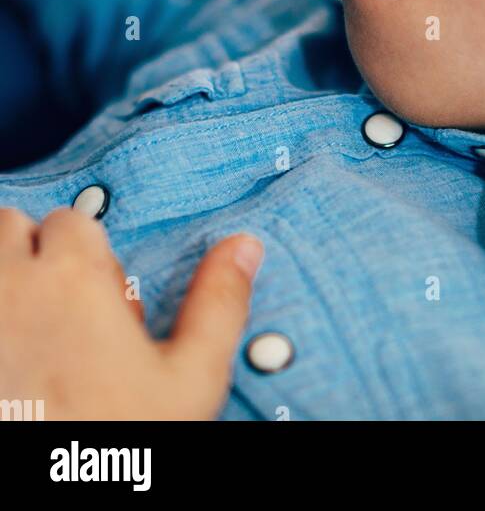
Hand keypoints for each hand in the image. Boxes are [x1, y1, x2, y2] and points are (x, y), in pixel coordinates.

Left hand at [0, 206, 262, 419]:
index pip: (72, 219)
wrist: (48, 501)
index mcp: (74, 275)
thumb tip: (244, 248)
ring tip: (30, 331)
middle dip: (34, 254)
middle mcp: (12, 284)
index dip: (89, 255)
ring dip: (6, 280)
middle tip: (59, 309)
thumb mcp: (188, 380)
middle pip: (13, 227)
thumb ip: (218, 304)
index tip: (99, 298)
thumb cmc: (114, 442)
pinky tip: (12, 363)